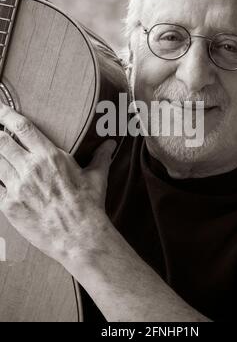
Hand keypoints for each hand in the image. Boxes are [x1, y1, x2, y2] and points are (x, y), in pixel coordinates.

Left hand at [0, 102, 115, 264]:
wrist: (80, 237)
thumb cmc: (89, 205)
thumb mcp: (97, 177)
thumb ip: (101, 156)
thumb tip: (111, 144)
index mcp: (50, 156)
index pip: (22, 128)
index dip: (6, 115)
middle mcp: (30, 168)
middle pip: (1, 142)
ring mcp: (17, 187)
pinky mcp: (9, 206)